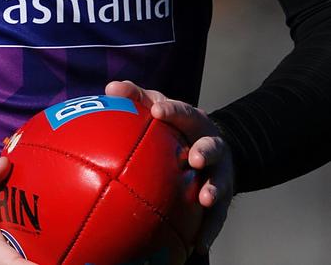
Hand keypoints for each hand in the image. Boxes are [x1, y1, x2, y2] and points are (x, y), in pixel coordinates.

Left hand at [105, 80, 233, 254]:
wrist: (213, 149)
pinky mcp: (223, 198)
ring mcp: (219, 172)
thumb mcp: (158, 106)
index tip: (158, 112)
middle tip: (194, 158)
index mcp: (194, 120)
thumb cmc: (174, 124)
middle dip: (205, 151)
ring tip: (205, 200)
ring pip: (220, 181)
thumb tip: (109, 88)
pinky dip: (209, 230)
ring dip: (213, 189)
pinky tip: (199, 244)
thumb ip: (135, 97)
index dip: (173, 110)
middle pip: (211, 146)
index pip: (184, 111)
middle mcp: (211, 144)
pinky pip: (217, 217)